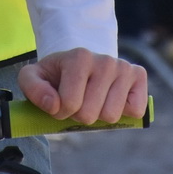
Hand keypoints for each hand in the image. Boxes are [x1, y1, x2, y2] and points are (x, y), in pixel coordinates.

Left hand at [17, 48, 148, 124]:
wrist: (80, 62)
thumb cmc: (56, 75)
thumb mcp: (34, 77)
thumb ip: (33, 89)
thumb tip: (53, 105)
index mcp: (79, 57)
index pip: (70, 104)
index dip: (61, 111)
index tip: (59, 101)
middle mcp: (105, 60)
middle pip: (90, 114)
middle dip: (80, 115)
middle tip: (78, 100)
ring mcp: (125, 67)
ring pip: (111, 116)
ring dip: (99, 115)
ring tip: (93, 98)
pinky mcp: (140, 76)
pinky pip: (135, 111)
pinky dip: (123, 113)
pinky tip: (112, 99)